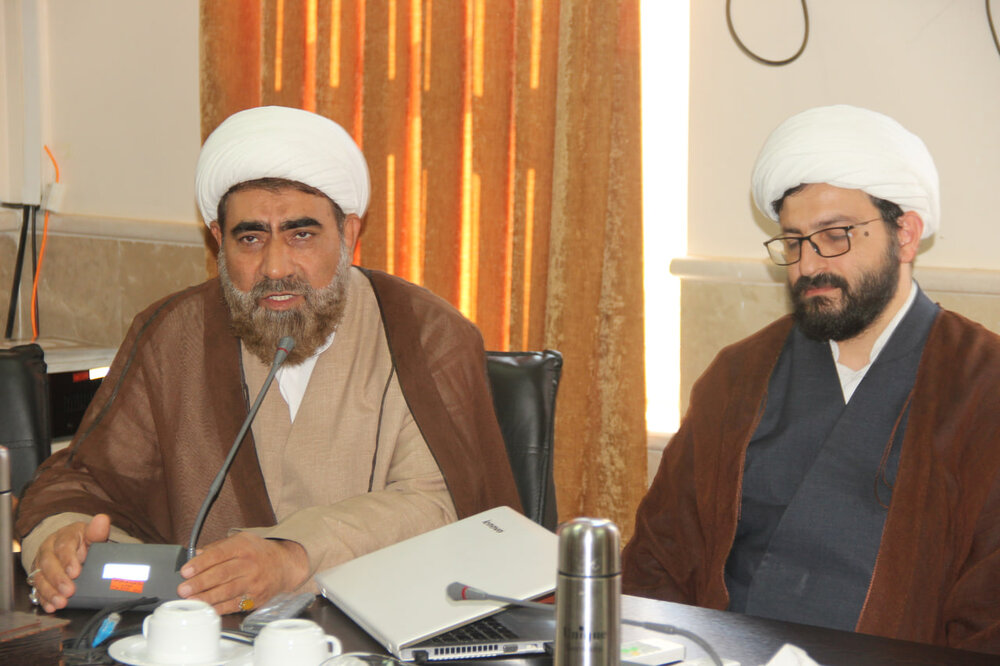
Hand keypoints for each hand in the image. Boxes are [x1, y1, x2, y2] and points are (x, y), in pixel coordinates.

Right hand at [30, 514, 110, 612]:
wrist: (72, 546)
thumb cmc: (84, 541)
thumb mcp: (92, 535)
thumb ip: (98, 531)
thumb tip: (102, 519)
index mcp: (63, 536)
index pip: (63, 545)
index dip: (68, 559)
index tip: (75, 572)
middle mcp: (48, 548)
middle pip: (48, 563)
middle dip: (58, 579)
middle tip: (69, 591)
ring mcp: (40, 563)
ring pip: (39, 577)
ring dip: (49, 591)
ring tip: (60, 602)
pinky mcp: (38, 576)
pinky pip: (37, 589)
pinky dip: (43, 599)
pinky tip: (50, 606)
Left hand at [178, 532, 308, 614]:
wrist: (284, 565)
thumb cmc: (258, 552)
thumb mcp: (240, 540)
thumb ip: (217, 547)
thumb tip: (195, 555)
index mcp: (243, 547)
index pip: (219, 554)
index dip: (201, 564)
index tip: (186, 571)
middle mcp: (249, 564)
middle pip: (222, 574)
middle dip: (200, 583)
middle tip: (183, 589)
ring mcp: (253, 582)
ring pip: (227, 591)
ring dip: (206, 597)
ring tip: (191, 600)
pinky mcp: (255, 598)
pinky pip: (234, 605)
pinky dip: (219, 608)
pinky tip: (207, 608)